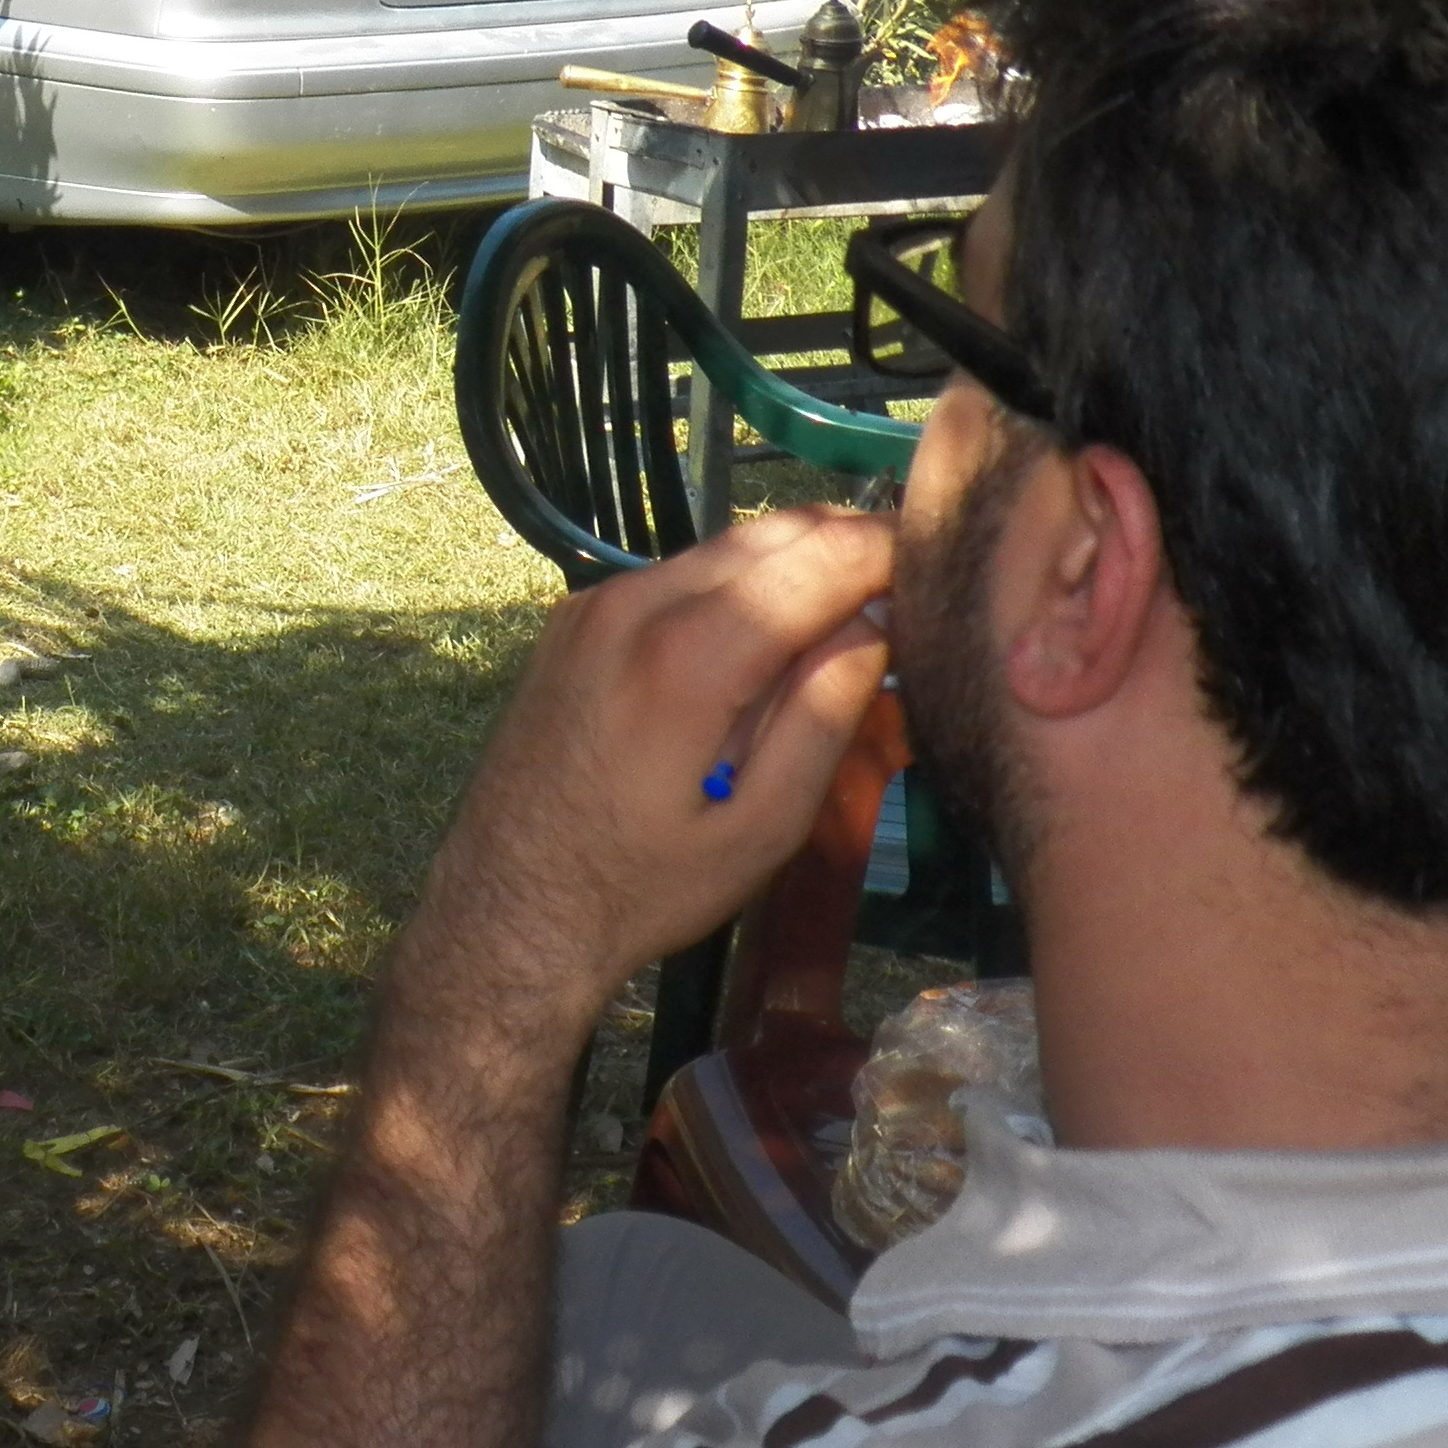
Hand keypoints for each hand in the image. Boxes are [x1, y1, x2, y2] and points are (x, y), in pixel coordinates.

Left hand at [399, 507, 894, 1033]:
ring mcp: (592, 604)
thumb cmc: (642, 888)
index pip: (817, 559)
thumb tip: (876, 627)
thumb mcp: (761, 828)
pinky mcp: (572, 619)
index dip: (889, 550)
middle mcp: (632, 605)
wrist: (506, 910)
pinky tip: (766, 635)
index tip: (941, 569)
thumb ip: (822, 717)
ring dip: (791, 564)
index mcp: (686, 656)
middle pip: (770, 537)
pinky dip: (734, 584)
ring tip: (850, 613)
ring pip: (721, 549)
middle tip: (908, 590)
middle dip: (847, 547)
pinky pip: (675, 574)